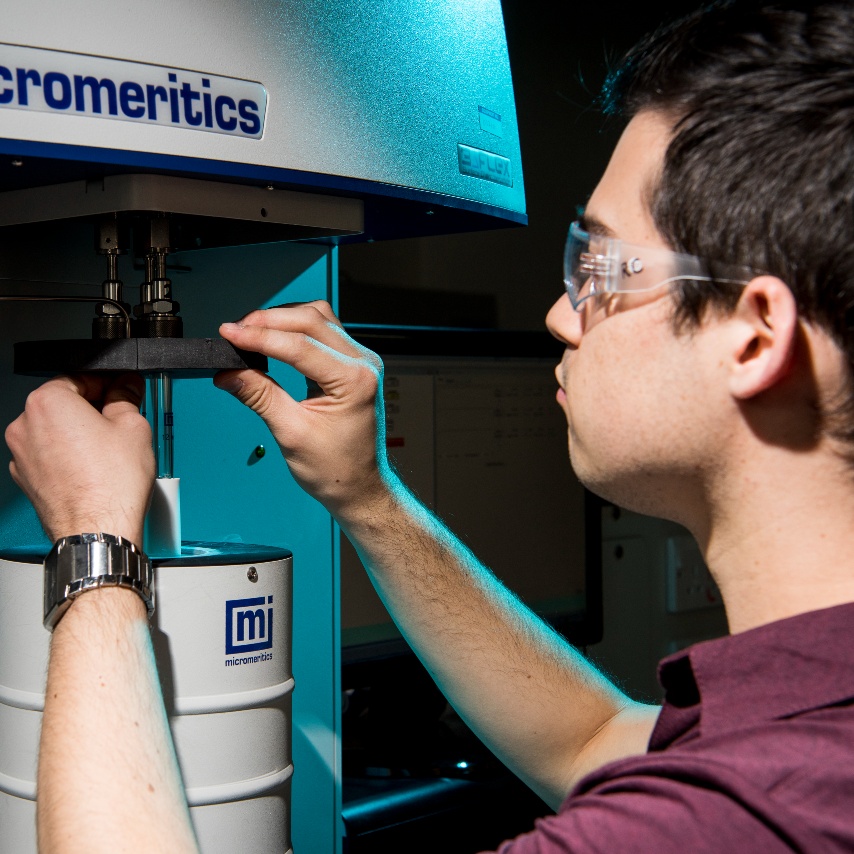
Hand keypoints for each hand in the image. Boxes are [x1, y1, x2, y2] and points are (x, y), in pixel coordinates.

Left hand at [5, 374, 154, 545]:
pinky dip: (69, 456)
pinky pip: (49, 456)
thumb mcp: (133, 426)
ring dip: (80, 433)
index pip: (80, 377)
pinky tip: (95, 467)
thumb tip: (126, 386)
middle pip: (64, 404)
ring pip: (55, 431)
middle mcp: (25, 425)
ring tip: (110, 449)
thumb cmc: (111, 483)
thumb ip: (126, 397)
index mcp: (47, 402)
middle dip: (93, 408)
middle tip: (122, 420)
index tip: (123, 389)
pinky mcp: (27, 479)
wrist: (98, 530)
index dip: (108, 382)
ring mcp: (21, 455)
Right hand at [215, 302, 394, 516]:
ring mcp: (360, 360)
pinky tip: (274, 339)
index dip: (259, 337)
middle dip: (268, 321)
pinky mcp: (352, 363)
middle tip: (235, 332)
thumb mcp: (292, 434)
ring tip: (251, 333)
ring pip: (318, 318)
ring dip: (282, 319)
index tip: (228, 334)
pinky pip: (323, 331)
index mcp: (354, 381)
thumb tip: (228, 372)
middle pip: (310, 320)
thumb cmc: (337, 469)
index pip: (300, 345)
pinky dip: (295, 329)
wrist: (360, 486)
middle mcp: (363, 363)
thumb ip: (260, 396)